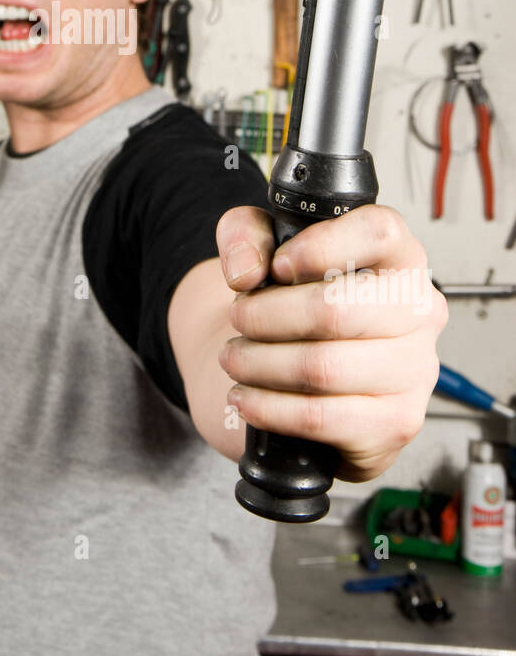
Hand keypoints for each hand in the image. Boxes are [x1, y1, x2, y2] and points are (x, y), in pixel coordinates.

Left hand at [215, 205, 446, 483]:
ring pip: (324, 368)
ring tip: (236, 358)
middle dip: (267, 316)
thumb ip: (244, 234)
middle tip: (238, 318)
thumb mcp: (262, 247)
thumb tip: (245, 271)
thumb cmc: (293, 301)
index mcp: (400, 257)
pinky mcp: (395, 422)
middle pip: (337, 310)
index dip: (319, 247)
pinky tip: (246, 397)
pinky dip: (270, 408)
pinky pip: (322, 417)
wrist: (301, 367)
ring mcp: (415, 371)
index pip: (379, 233)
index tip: (277, 266)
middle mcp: (419, 311)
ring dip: (260, 364)